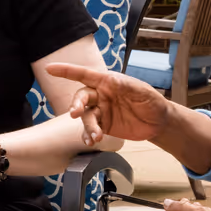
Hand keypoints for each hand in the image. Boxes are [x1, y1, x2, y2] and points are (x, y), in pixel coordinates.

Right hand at [48, 62, 174, 143]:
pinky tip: (91, 142)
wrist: (159, 123)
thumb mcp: (141, 91)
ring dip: (88, 126)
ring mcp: (101, 111)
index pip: (84, 74)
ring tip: (96, 137)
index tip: (50, 68)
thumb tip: (111, 80)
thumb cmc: (152, 101)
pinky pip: (90, 130)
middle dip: (76, 104)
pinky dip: (88, 136)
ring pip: (86, 117)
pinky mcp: (104, 126)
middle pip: (81, 97)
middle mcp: (101, 95)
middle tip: (75, 113)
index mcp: (108, 82)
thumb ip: (126, 86)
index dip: (67, 70)